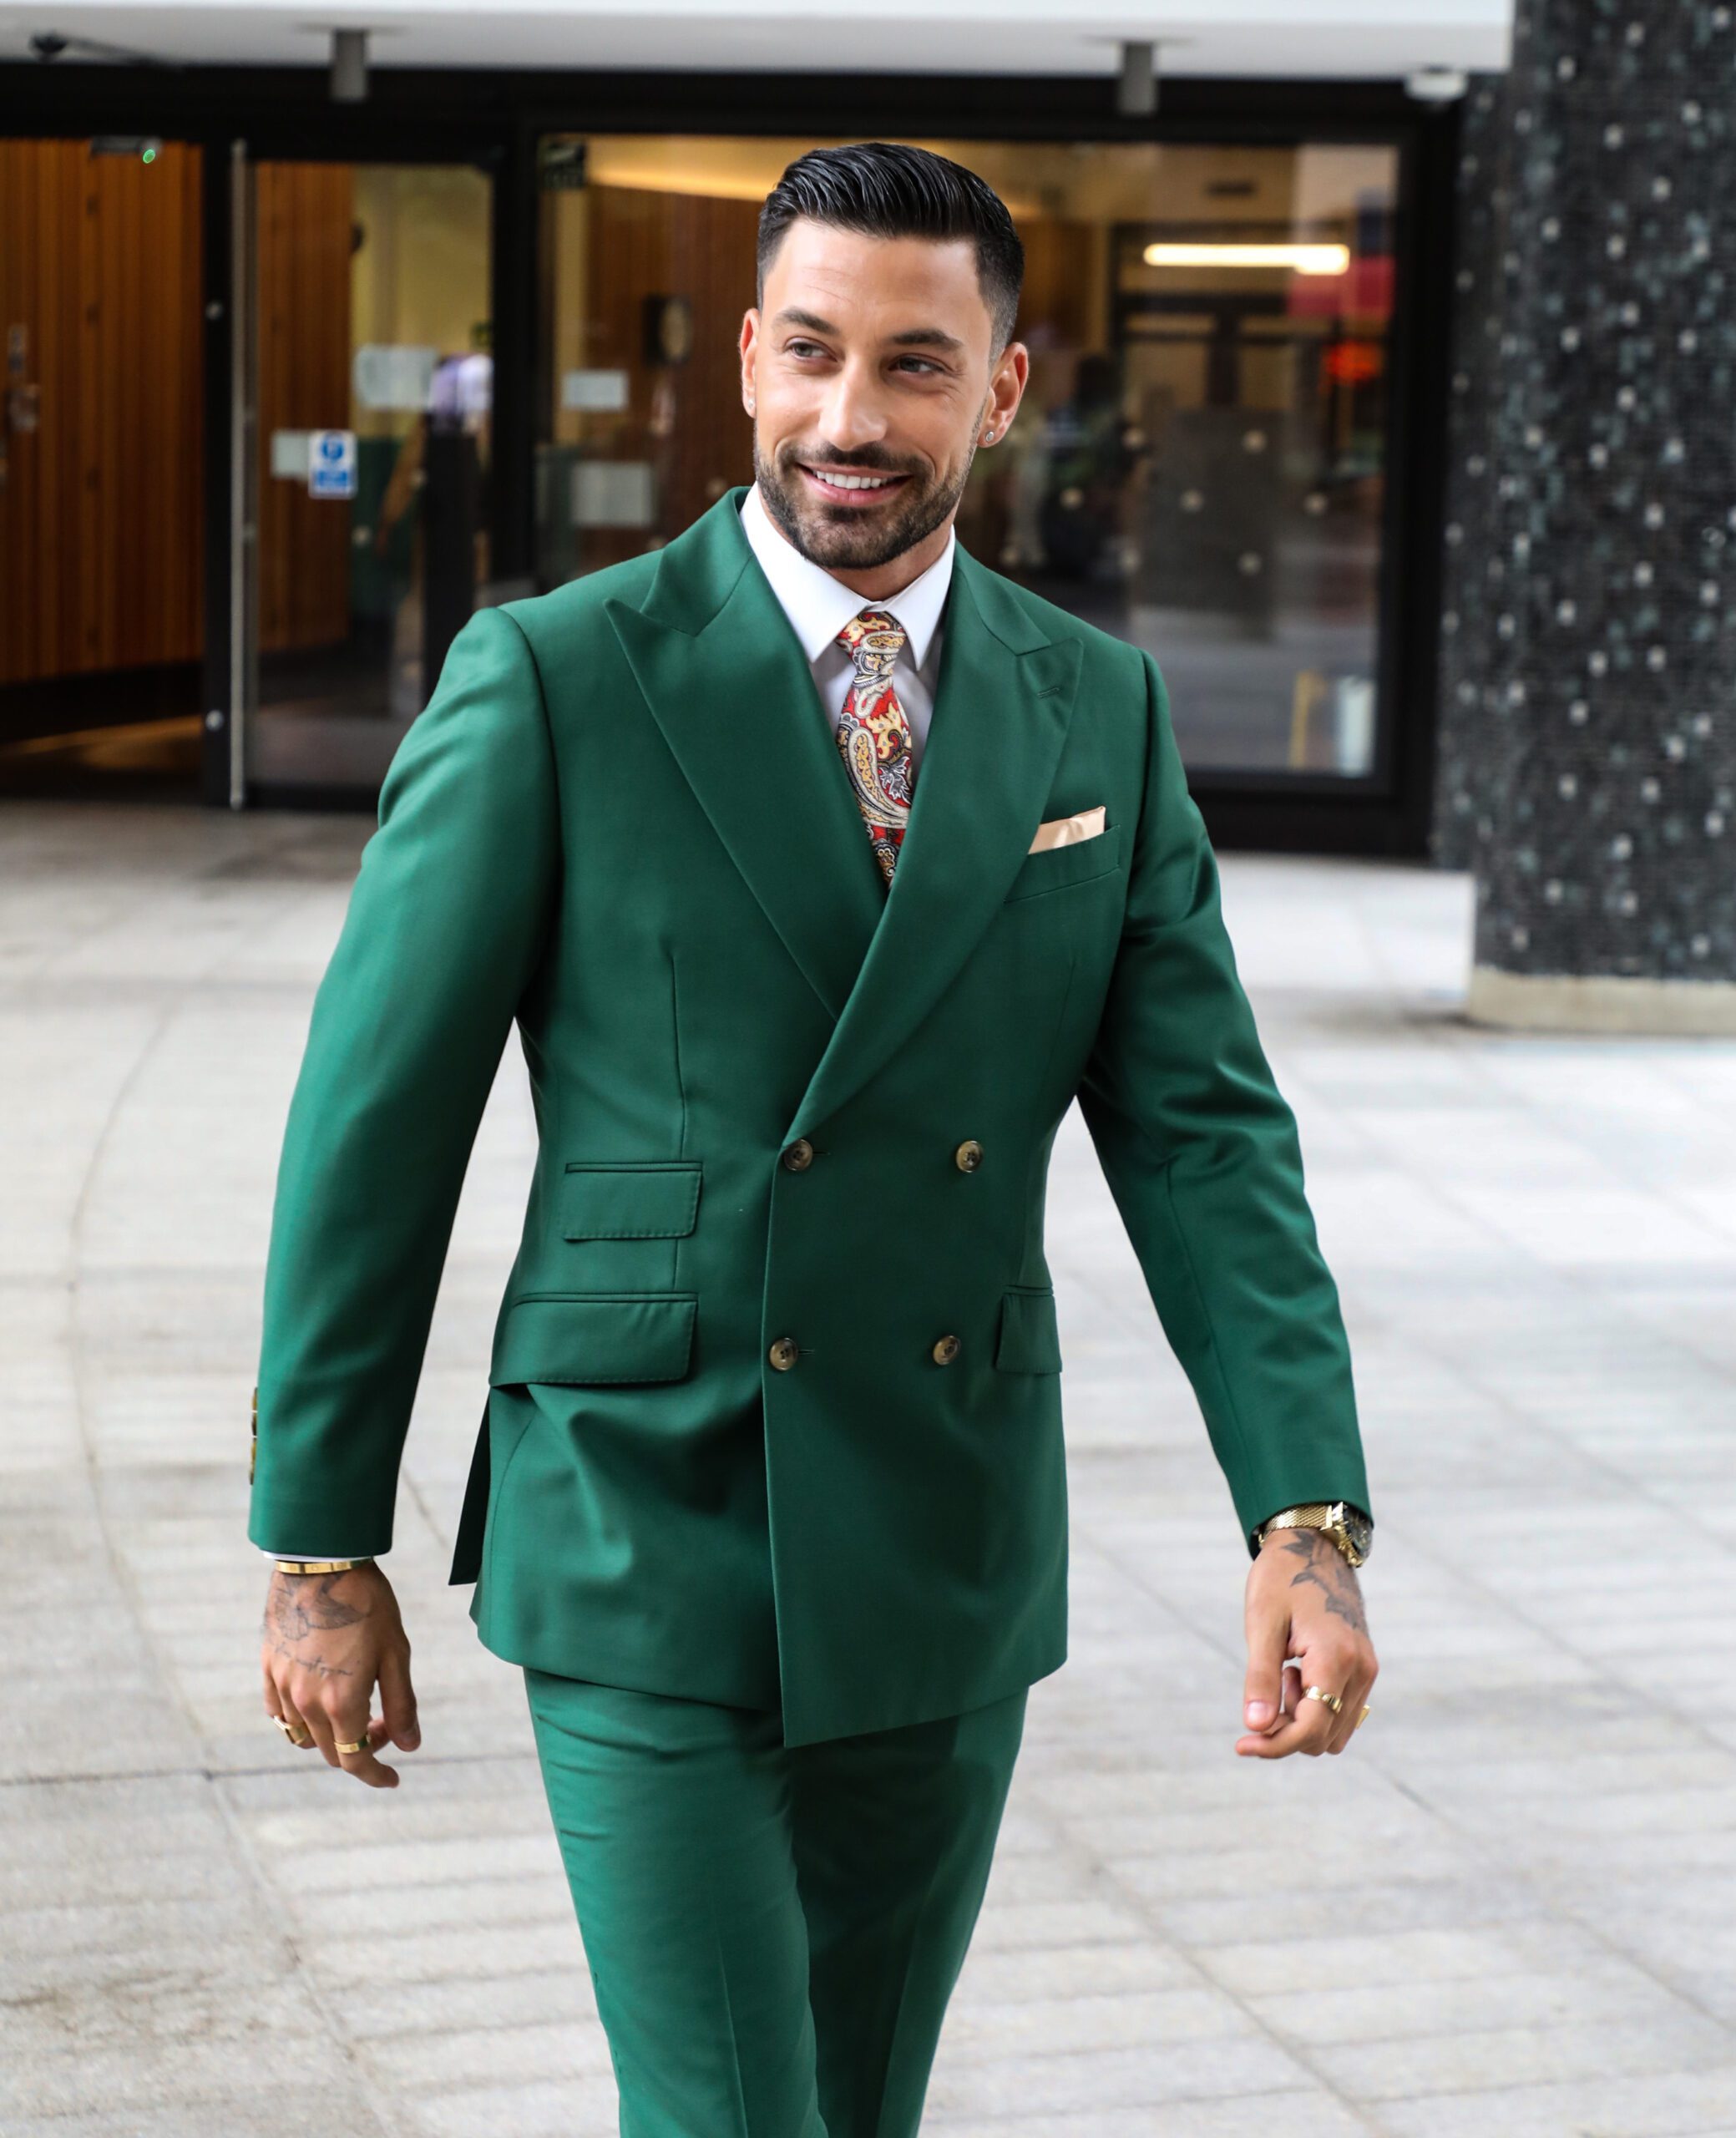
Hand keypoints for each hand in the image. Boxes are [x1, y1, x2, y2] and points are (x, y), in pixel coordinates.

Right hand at [261, 1561, 418, 1787]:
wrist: (323, 1563)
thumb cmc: (368, 1605)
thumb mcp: (396, 1653)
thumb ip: (401, 1705)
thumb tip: (410, 1746)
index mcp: (341, 1702)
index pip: (355, 1761)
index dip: (375, 1775)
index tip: (393, 1777)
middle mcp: (306, 1702)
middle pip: (330, 1752)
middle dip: (361, 1749)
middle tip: (384, 1724)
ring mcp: (283, 1686)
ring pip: (302, 1736)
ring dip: (330, 1735)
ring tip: (354, 1708)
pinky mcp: (268, 1669)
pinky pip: (278, 1713)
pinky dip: (298, 1720)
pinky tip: (317, 1702)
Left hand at [1237, 1529, 1376, 1758]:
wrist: (1313, 1546)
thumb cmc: (1281, 1579)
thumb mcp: (1262, 1624)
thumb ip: (1260, 1678)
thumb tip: (1255, 1727)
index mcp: (1335, 1658)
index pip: (1310, 1729)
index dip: (1274, 1745)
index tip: (1241, 1743)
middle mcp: (1361, 1670)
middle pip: (1323, 1739)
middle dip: (1287, 1730)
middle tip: (1264, 1690)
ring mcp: (1367, 1670)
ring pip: (1335, 1732)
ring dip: (1303, 1720)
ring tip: (1284, 1675)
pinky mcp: (1365, 1668)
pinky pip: (1342, 1712)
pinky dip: (1316, 1709)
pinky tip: (1297, 1673)